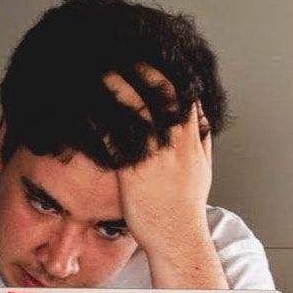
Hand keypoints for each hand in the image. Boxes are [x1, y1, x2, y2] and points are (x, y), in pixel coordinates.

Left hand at [102, 68, 223, 287]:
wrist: (178, 237)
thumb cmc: (186, 209)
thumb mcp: (203, 170)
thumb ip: (202, 142)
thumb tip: (203, 121)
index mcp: (192, 141)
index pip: (184, 96)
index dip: (169, 74)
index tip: (154, 59)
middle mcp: (176, 144)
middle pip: (162, 94)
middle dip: (144, 70)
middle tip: (126, 54)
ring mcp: (155, 156)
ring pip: (138, 110)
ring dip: (119, 86)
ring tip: (103, 70)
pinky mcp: (134, 171)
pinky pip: (116, 138)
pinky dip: (102, 120)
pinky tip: (88, 108)